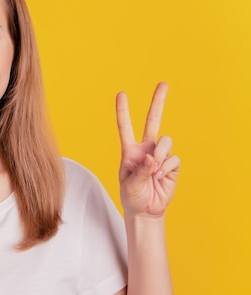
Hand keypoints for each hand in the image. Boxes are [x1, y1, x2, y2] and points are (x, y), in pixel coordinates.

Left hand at [116, 83, 179, 217]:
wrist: (145, 211)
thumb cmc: (132, 196)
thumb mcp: (130, 184)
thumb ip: (140, 170)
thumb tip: (152, 157)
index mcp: (129, 151)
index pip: (125, 127)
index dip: (123, 111)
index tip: (121, 94)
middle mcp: (145, 149)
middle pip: (152, 121)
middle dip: (158, 102)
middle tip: (163, 83)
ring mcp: (160, 156)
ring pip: (166, 141)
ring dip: (161, 155)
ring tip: (155, 171)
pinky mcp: (172, 165)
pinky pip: (173, 159)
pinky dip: (167, 168)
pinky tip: (161, 178)